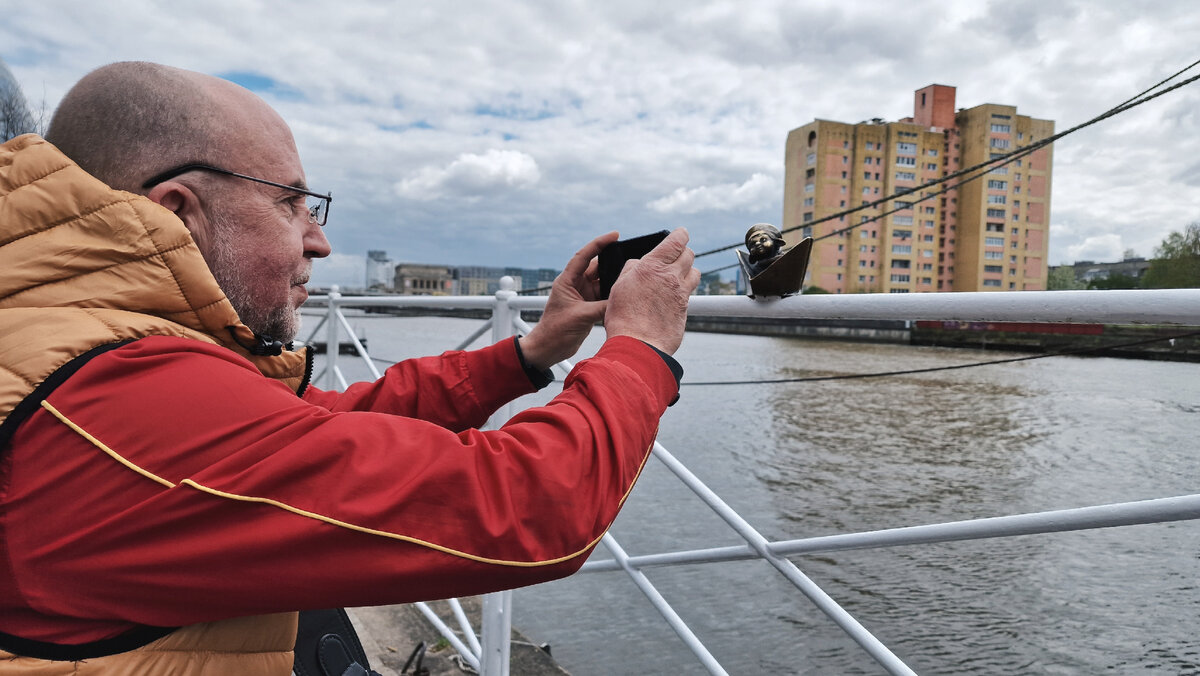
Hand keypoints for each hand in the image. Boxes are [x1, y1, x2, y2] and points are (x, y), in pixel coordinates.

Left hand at [518, 231, 618, 369]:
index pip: (584, 256)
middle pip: (597, 268)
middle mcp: (575, 285)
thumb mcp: (581, 316)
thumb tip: (622, 299)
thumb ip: (602, 307)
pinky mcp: (588, 307)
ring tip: (631, 277)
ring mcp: (583, 296)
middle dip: (613, 263)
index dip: (599, 243)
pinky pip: (604, 297)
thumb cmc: (555, 331)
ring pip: (603, 283)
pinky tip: (625, 295)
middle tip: (631, 259)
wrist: (548, 349)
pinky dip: (613, 296)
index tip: (615, 235)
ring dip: (614, 282)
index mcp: (567, 281)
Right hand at [603, 228, 698, 354]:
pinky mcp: (686, 309)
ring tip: (676, 276)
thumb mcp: (619, 286)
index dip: (681, 234)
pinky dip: (684, 290)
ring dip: (688, 271)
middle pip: (689, 255)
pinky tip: (673, 296)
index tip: (681, 233)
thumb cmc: (624, 317)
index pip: (676, 241)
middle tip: (675, 256)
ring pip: (694, 273)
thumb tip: (639, 263)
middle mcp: (671, 277)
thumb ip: (632, 269)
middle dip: (683, 252)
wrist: (638, 345)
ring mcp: (681, 293)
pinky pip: (690, 293)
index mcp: (653, 266)